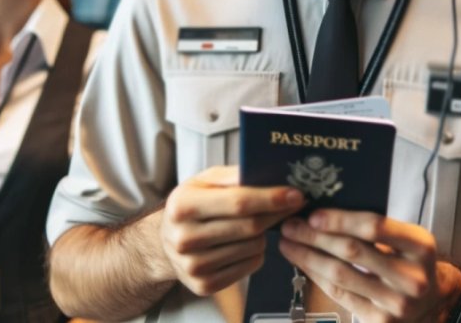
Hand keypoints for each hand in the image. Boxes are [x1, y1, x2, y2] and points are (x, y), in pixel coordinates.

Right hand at [160, 166, 304, 295]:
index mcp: (183, 206)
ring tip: (254, 224)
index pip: (238, 202)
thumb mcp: (204, 181)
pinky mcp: (204, 285)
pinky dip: (256, 253)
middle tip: (291, 204)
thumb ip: (233, 176)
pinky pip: (249, 266)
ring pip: (253, 247)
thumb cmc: (190, 206)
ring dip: (264, 234)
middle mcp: (185, 238)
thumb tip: (267, 175)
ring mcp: (193, 266)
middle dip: (276, 214)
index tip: (295, 194)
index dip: (271, 198)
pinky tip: (245, 243)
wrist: (165, 241)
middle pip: (249, 227)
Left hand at [279, 210, 460, 322]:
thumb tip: (326, 213)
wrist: (433, 302)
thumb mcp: (407, 239)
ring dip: (309, 257)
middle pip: (352, 251)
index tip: (313, 215)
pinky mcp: (381, 320)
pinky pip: (341, 295)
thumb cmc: (411, 262)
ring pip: (342, 275)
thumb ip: (376, 228)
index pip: (374, 227)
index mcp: (420, 245)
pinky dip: (318, 277)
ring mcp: (397, 302)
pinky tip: (305, 265)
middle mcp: (411, 276)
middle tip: (291, 226)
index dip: (340, 220)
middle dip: (315, 237)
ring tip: (289, 244)